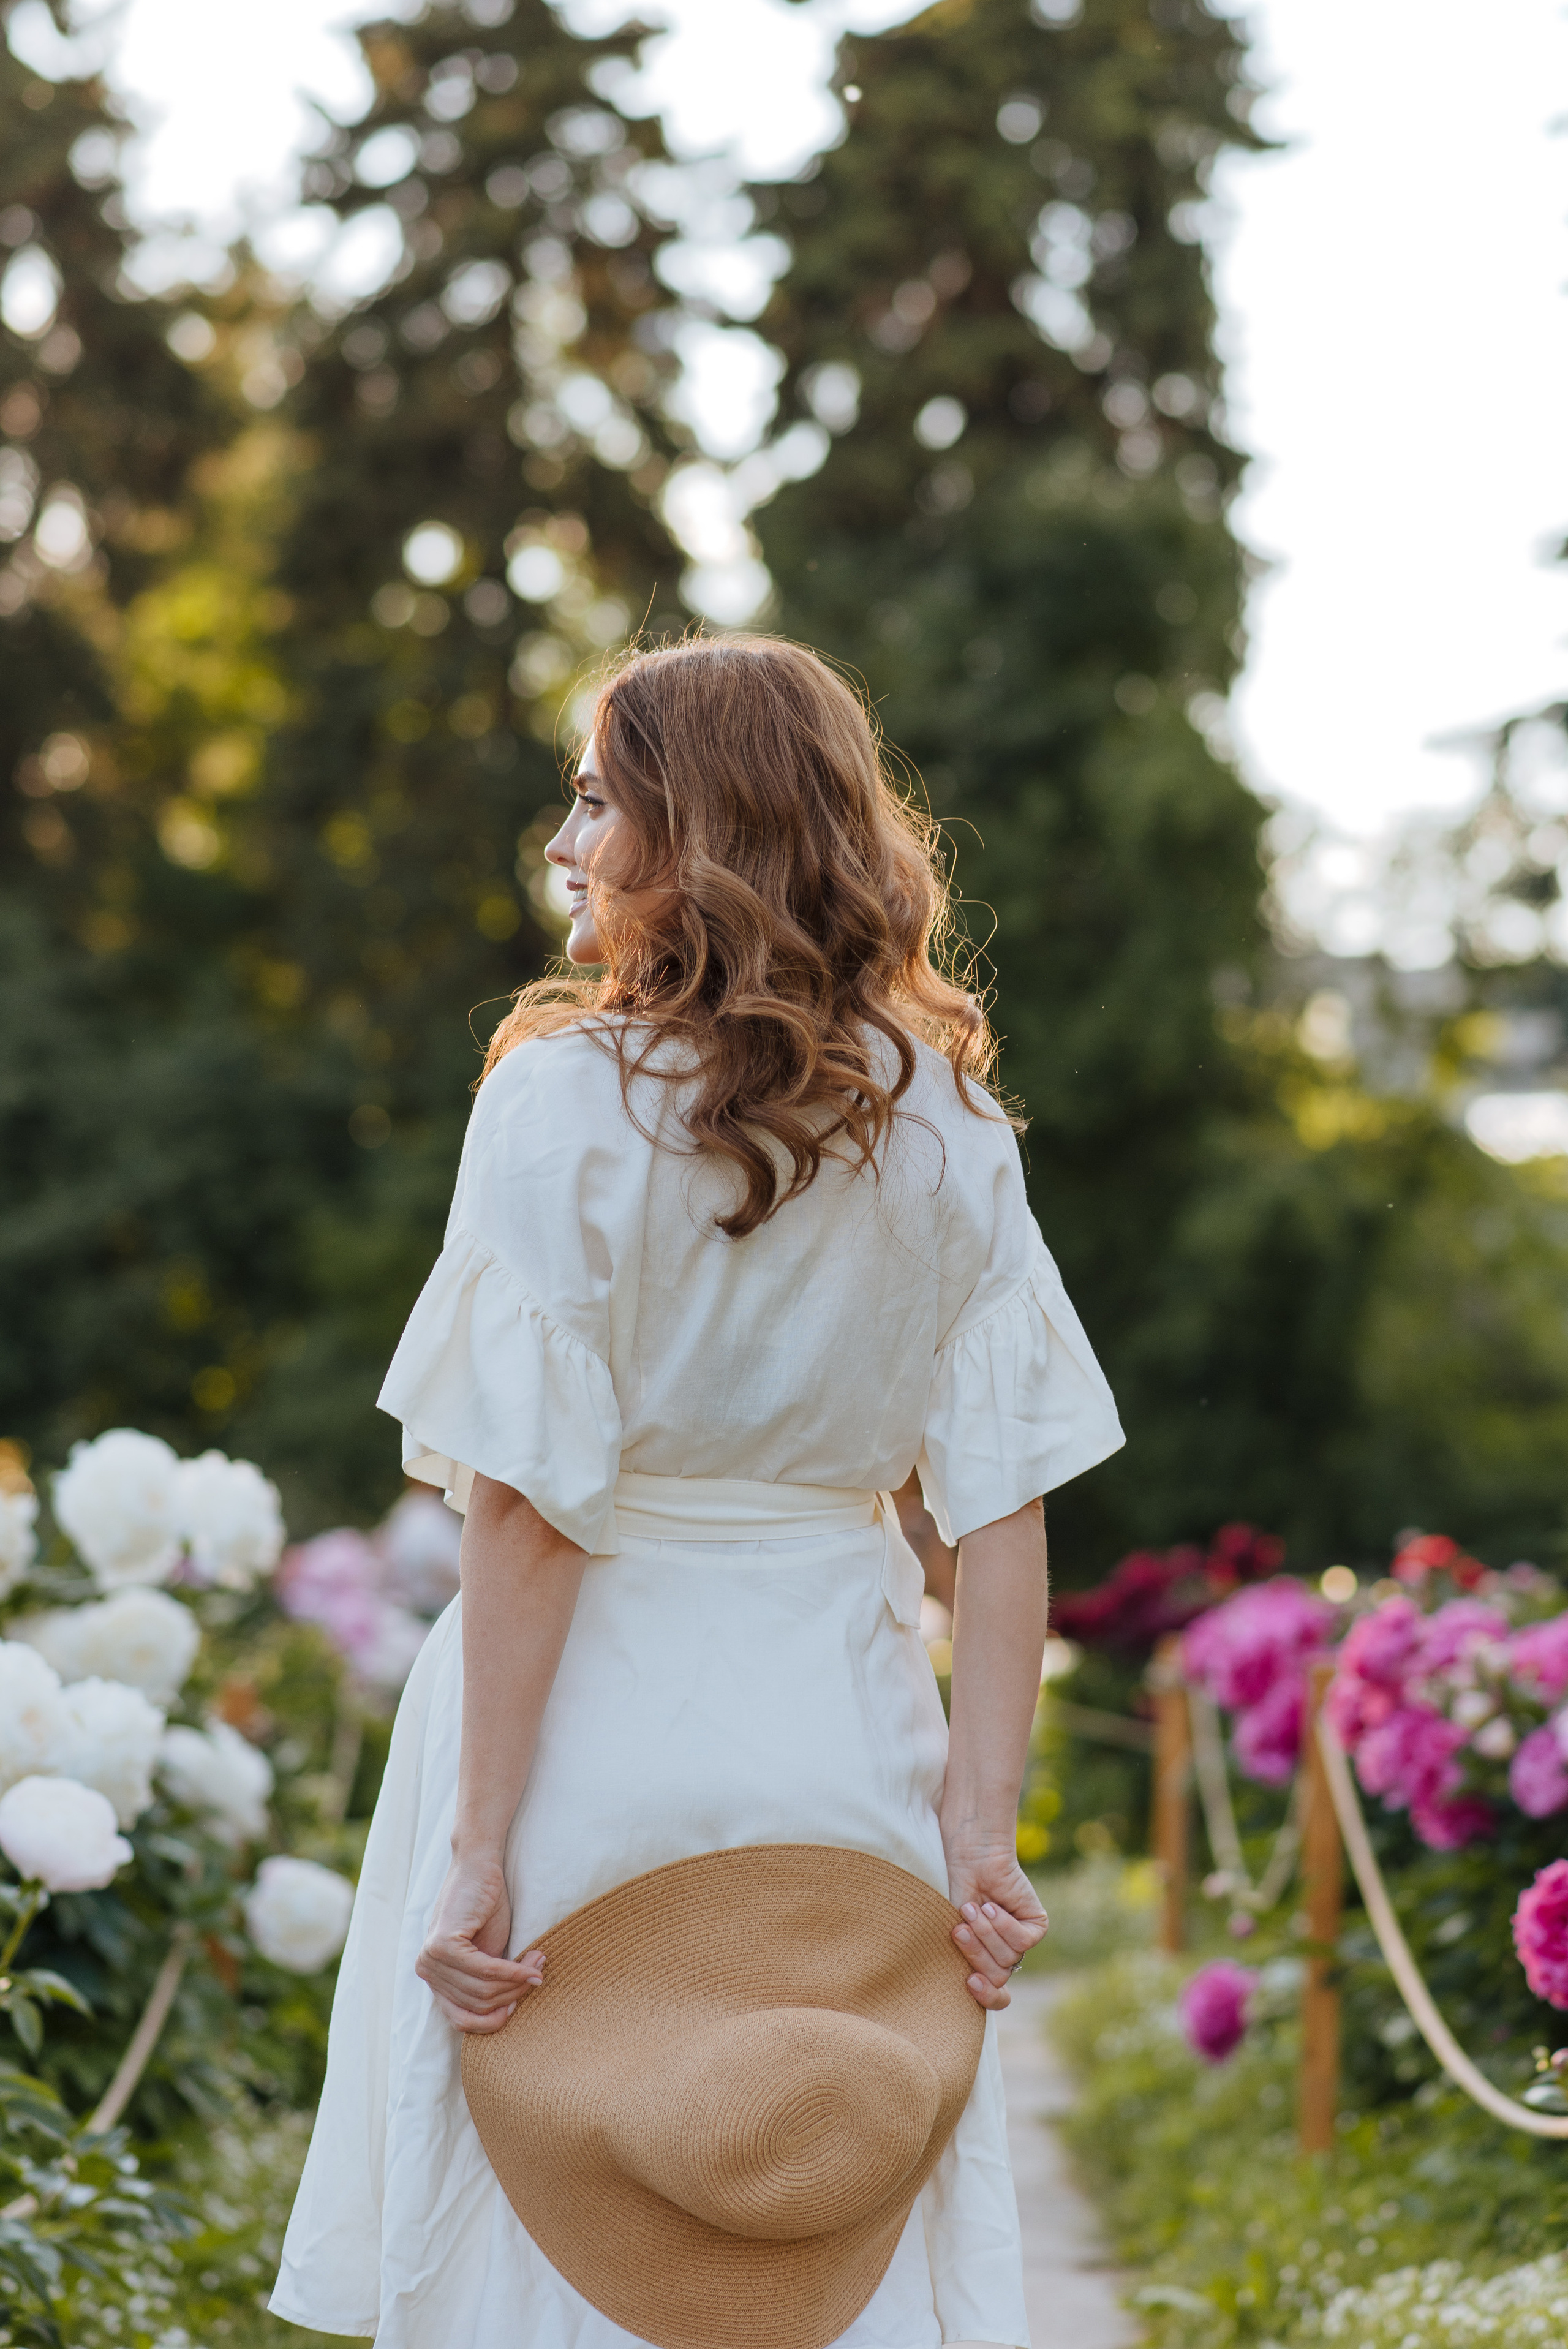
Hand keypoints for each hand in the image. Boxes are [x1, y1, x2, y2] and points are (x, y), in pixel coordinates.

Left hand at [416, 1851, 543, 2032]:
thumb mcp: (488, 1955)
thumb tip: (508, 2011)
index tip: (520, 2003)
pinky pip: (484, 1971)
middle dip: (513, 1994)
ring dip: (516, 1982)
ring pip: (481, 1991)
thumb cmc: (485, 1907)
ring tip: (537, 1965)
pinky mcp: (442, 1946)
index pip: (462, 2019)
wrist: (479, 1866)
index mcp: (434, 1978)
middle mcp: (426, 1971)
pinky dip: (511, 1971)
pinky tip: (529, 1965)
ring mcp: (430, 1960)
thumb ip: (489, 1984)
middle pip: (477, 2005)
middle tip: (537, 1975)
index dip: (495, 2019)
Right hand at [942, 1839, 1047, 2010]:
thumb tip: (966, 1985)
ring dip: (985, 1933)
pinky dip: (1004, 1925)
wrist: (972, 1858)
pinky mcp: (1036, 1925)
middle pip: (997, 1977)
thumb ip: (961, 1956)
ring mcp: (1022, 1941)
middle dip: (975, 1953)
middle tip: (958, 1928)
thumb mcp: (954, 1929)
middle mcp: (1006, 1955)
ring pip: (1008, 1958)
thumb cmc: (957, 1891)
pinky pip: (1023, 1940)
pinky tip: (992, 1906)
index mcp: (986, 1961)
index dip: (985, 1996)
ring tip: (972, 1909)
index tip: (969, 1982)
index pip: (996, 1997)